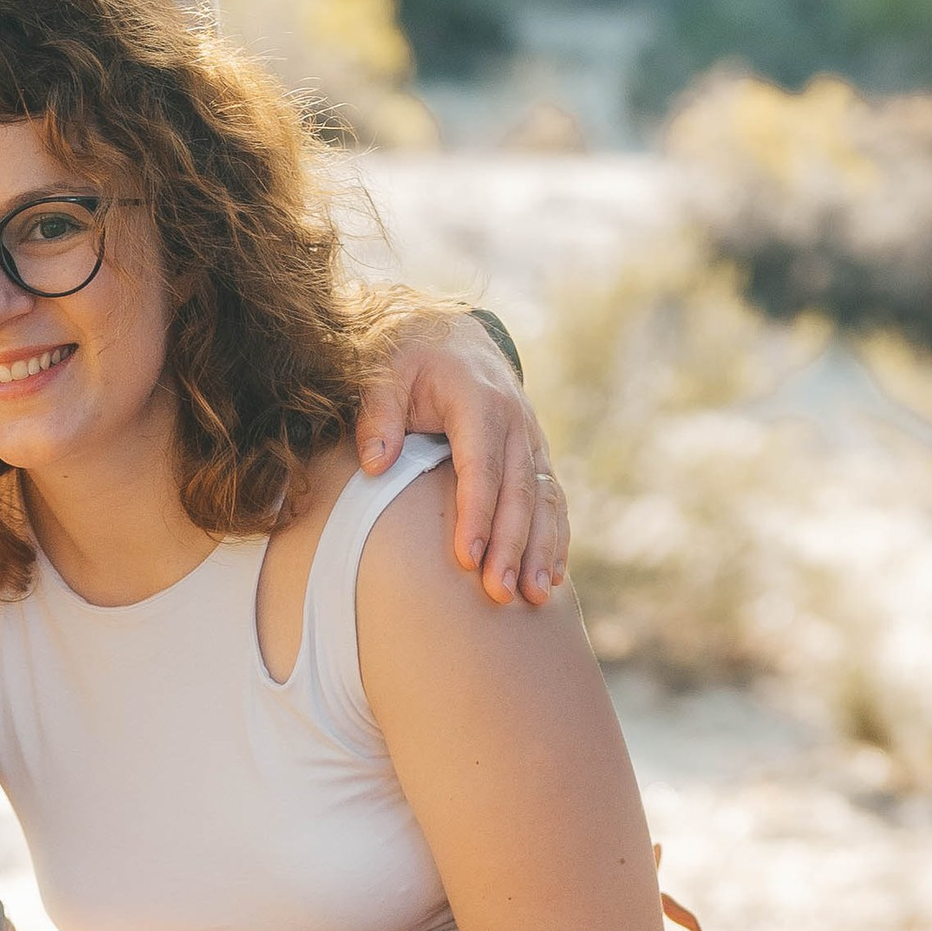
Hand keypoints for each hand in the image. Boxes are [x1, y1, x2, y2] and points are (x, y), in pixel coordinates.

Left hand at [358, 308, 567, 607]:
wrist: (449, 334)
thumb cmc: (408, 357)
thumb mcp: (383, 371)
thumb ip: (378, 413)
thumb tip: (376, 463)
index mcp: (478, 400)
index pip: (481, 465)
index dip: (476, 513)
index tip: (467, 557)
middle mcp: (515, 420)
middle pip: (517, 490)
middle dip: (511, 544)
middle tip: (499, 592)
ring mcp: (531, 438)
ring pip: (543, 499)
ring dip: (541, 549)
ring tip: (534, 596)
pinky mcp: (535, 454)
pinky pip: (552, 499)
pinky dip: (554, 538)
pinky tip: (551, 577)